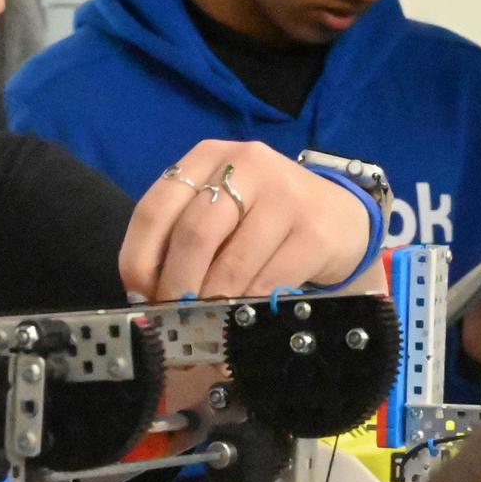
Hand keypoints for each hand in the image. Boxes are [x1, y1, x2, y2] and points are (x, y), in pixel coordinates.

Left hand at [120, 141, 372, 301]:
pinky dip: (245, 307)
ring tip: (201, 324)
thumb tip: (144, 293)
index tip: (139, 295)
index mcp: (207, 158)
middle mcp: (246, 165)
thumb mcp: (218, 213)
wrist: (341, 219)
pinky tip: (238, 317)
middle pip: (193, 234)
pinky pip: (267, 281)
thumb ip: (180, 238)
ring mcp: (284, 195)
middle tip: (171, 318)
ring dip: (210, 303)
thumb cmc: (262, 220)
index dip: (139, 257)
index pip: (155, 207)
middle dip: (175, 286)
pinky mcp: (314, 231)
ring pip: (231, 262)